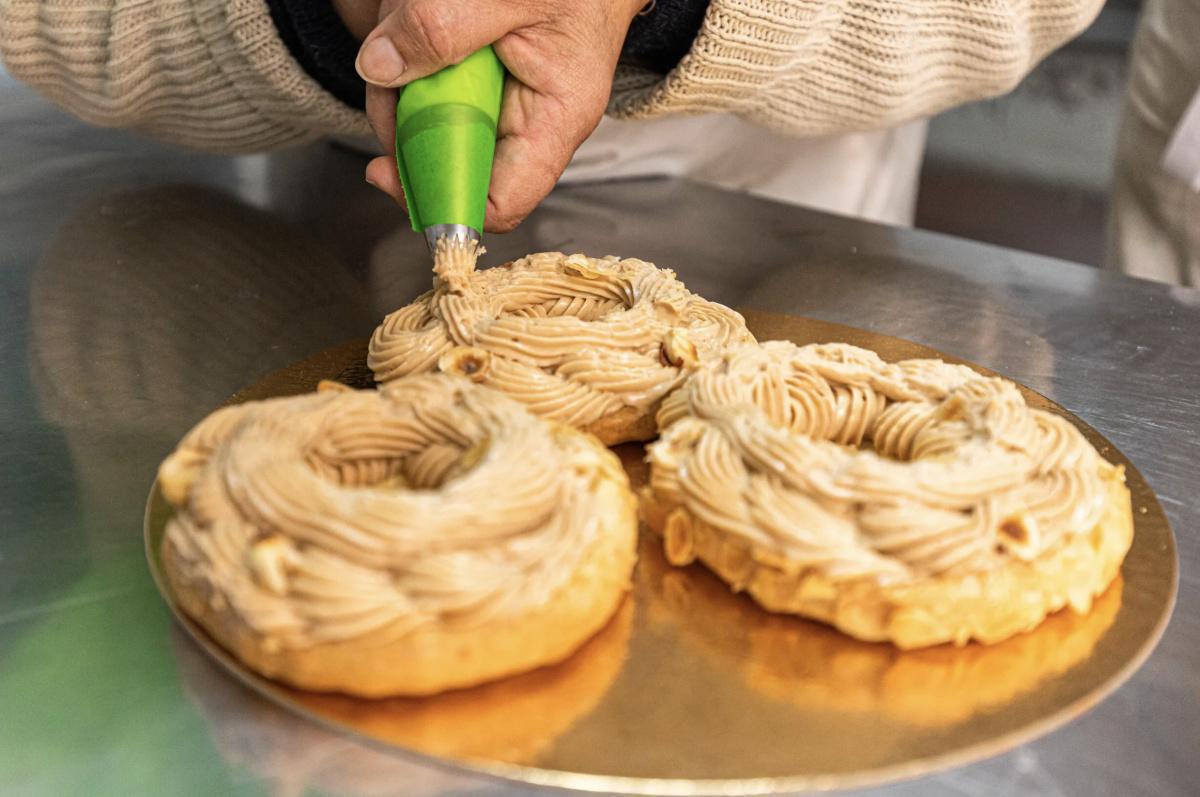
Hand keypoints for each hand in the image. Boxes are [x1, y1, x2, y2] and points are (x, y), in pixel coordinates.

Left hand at [352, 0, 644, 232]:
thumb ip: (444, 26)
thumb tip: (380, 67)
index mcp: (554, 120)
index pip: (499, 202)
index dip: (440, 198)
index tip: (385, 173)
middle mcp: (526, 124)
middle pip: (447, 160)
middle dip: (403, 116)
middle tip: (390, 60)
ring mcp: (497, 106)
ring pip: (424, 119)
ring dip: (400, 74)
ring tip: (414, 14)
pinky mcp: (475, 84)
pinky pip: (425, 86)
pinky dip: (407, 52)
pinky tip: (420, 15)